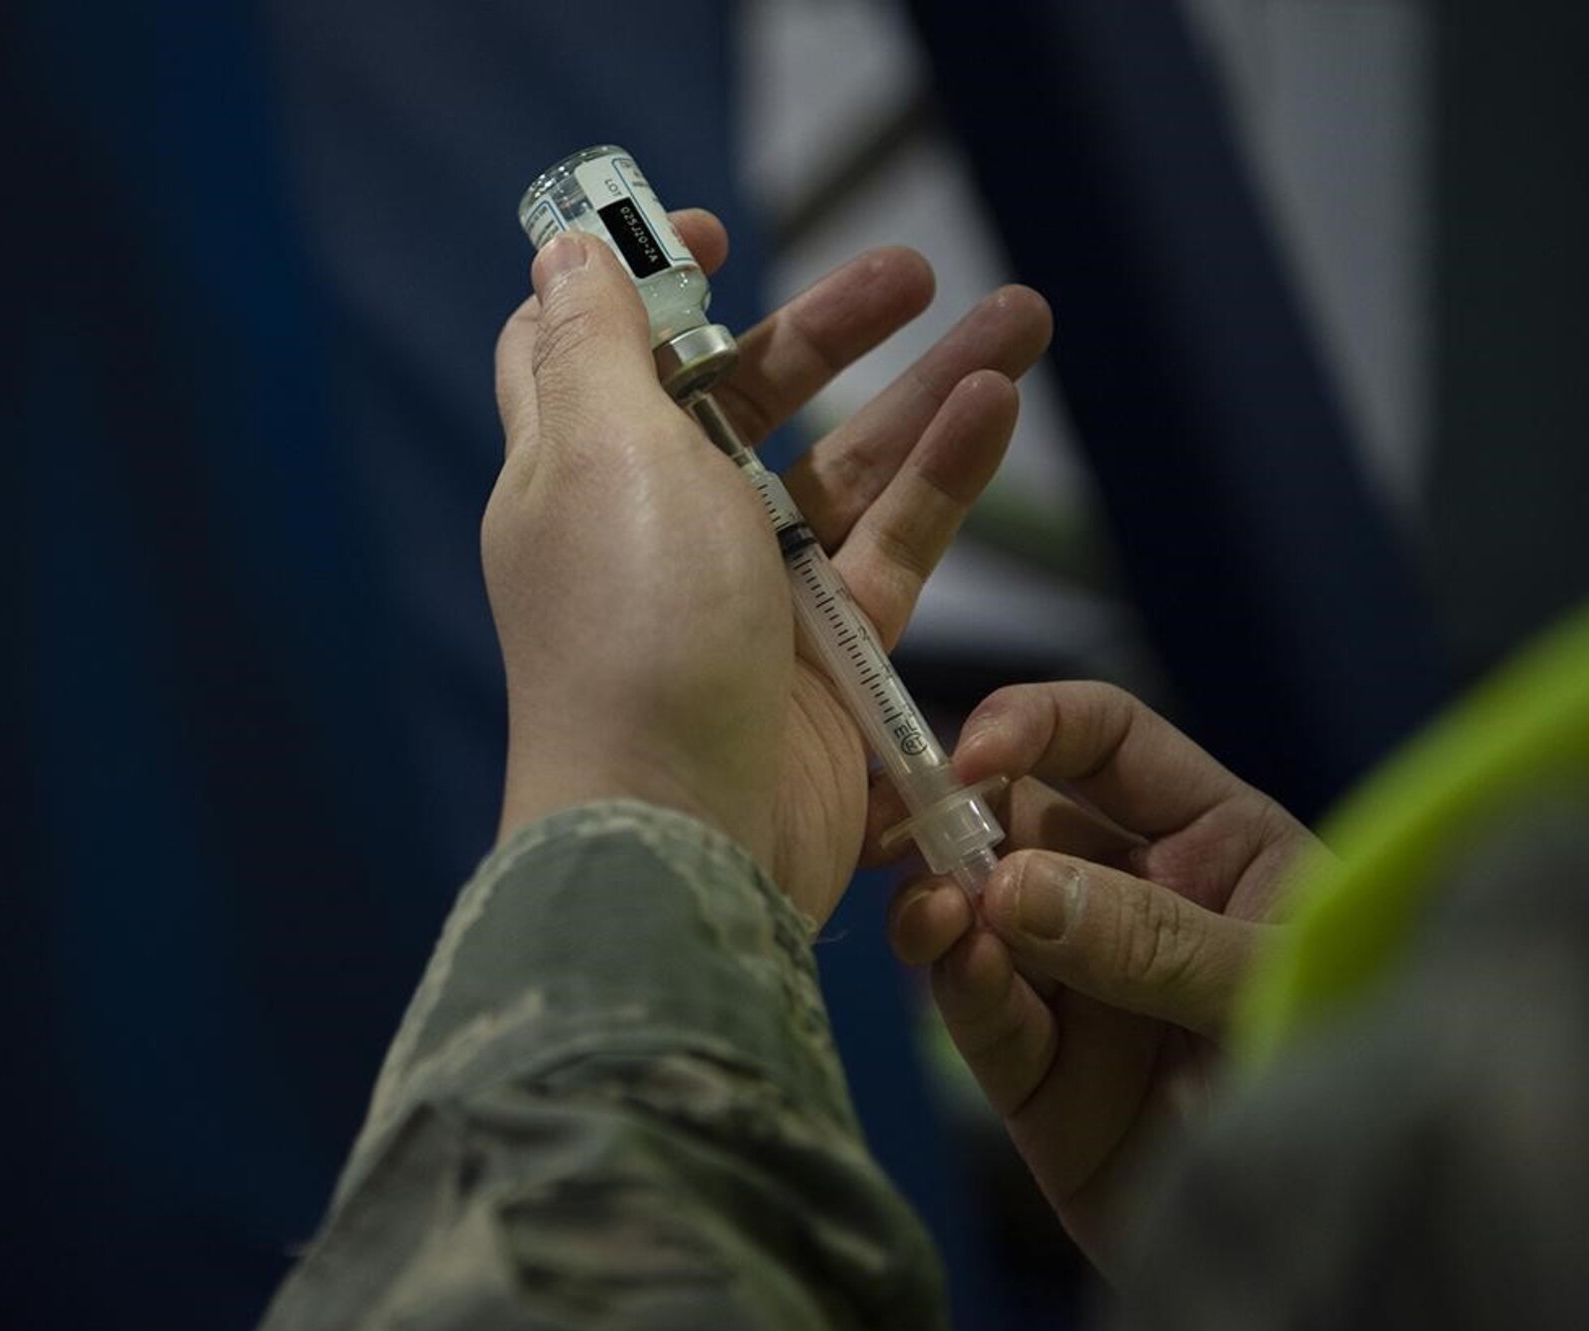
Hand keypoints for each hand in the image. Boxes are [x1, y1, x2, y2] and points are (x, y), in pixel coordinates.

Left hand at [488, 214, 1050, 927]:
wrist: (684, 836)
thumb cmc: (629, 635)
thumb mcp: (595, 455)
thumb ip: (591, 346)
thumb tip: (566, 253)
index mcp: (573, 474)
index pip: (593, 355)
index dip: (646, 286)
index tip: (717, 236)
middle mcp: (653, 529)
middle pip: (740, 402)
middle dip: (826, 330)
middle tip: (913, 270)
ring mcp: (743, 597)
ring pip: (840, 471)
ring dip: (924, 392)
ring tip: (1022, 316)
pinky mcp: (824, 658)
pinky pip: (892, 546)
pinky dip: (943, 479)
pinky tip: (996, 407)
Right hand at [876, 682, 1326, 1266]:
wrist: (1354, 1256)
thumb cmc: (1357, 1080)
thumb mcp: (1274, 987)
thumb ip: (1150, 937)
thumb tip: (1010, 885)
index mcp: (1214, 844)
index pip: (1106, 742)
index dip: (1035, 726)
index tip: (970, 755)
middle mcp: (1134, 902)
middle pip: (1016, 820)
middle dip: (951, 813)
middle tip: (901, 825)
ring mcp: (1081, 990)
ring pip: (978, 917)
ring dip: (940, 900)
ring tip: (934, 913)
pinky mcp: (1043, 1081)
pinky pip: (984, 1014)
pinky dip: (959, 984)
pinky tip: (957, 961)